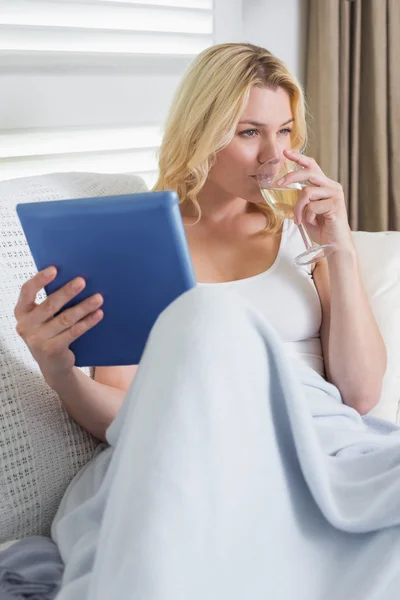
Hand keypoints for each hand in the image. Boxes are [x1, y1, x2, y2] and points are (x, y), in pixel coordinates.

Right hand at [14, 266, 103, 387]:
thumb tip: (75, 279)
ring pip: (64, 319)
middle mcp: (25, 326)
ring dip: (83, 307)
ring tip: (98, 298)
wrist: (53, 365)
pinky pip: (73, 332)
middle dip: (67, 292)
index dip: (40, 279)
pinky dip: (87, 322)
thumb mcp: (44, 318)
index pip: (27, 291)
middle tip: (82, 281)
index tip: (55, 269)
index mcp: (22, 312)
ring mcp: (37, 340)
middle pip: (50, 305)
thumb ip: (51, 302)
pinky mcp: (52, 350)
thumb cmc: (50, 333)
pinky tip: (98, 314)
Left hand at [278, 149, 352, 249]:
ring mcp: (335, 195)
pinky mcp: (336, 205)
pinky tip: (313, 222)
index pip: (312, 166)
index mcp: (325, 185)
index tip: (286, 152)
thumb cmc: (321, 228)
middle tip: (279, 184)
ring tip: (298, 219)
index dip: (299, 158)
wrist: (334, 245)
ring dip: (298, 208)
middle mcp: (331, 186)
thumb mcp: (306, 211)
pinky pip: (312, 206)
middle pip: (308, 173)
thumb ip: (300, 199)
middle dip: (291, 176)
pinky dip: (307, 216)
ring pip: (307, 192)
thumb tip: (283, 191)